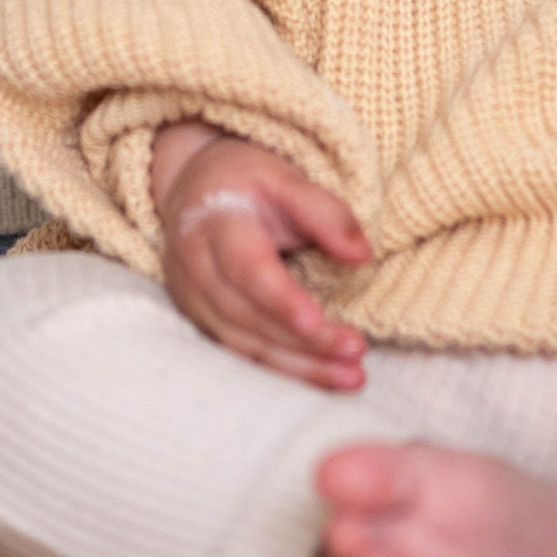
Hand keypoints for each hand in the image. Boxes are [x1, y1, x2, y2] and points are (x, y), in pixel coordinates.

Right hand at [152, 122, 372, 388]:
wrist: (193, 188)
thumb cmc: (245, 181)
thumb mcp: (285, 178)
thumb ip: (325, 213)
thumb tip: (363, 256)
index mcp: (215, 225)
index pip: (247, 270)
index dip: (281, 300)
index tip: (319, 321)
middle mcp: (196, 269)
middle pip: (249, 316)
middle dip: (304, 343)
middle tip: (356, 352)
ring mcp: (194, 301)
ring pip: (245, 346)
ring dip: (300, 367)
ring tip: (352, 377)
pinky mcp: (203, 322)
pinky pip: (243, 356)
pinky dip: (284, 371)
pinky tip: (323, 377)